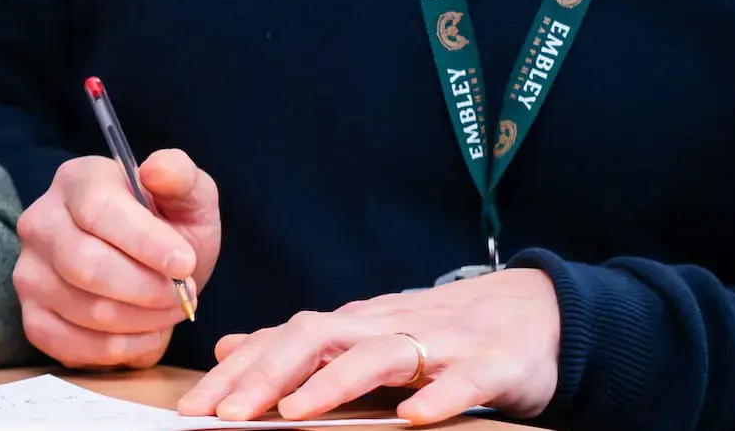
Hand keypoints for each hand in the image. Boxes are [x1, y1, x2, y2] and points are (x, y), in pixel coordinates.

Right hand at [15, 150, 219, 368]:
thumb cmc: (168, 227)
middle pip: (86, 265)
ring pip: (86, 310)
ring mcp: (30, 272)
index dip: (144, 242)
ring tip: (170, 310)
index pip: (98, 210)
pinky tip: (146, 334)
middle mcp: (40, 222)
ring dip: (142, 320)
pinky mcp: (32, 318)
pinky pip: (73, 345)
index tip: (185, 264)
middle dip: (147, 289)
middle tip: (184, 294)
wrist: (149, 267)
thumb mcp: (188, 197)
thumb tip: (158, 170)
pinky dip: (121, 349)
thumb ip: (181, 177)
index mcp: (77, 180)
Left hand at [177, 268, 559, 424]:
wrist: (540, 314)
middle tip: (225, 413)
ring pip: (380, 355)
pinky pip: (462, 382)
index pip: (285, 338)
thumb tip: (232, 346)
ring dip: (333, 383)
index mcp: (357, 324)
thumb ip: (302, 346)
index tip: (194, 405)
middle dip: (267, 375)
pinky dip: (437, 399)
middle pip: (318, 338)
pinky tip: (412, 421)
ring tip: (294, 413)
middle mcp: (390, 326)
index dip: (239, 370)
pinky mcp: (491, 366)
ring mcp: (441, 344)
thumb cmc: (445, 333)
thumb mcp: (367, 335)